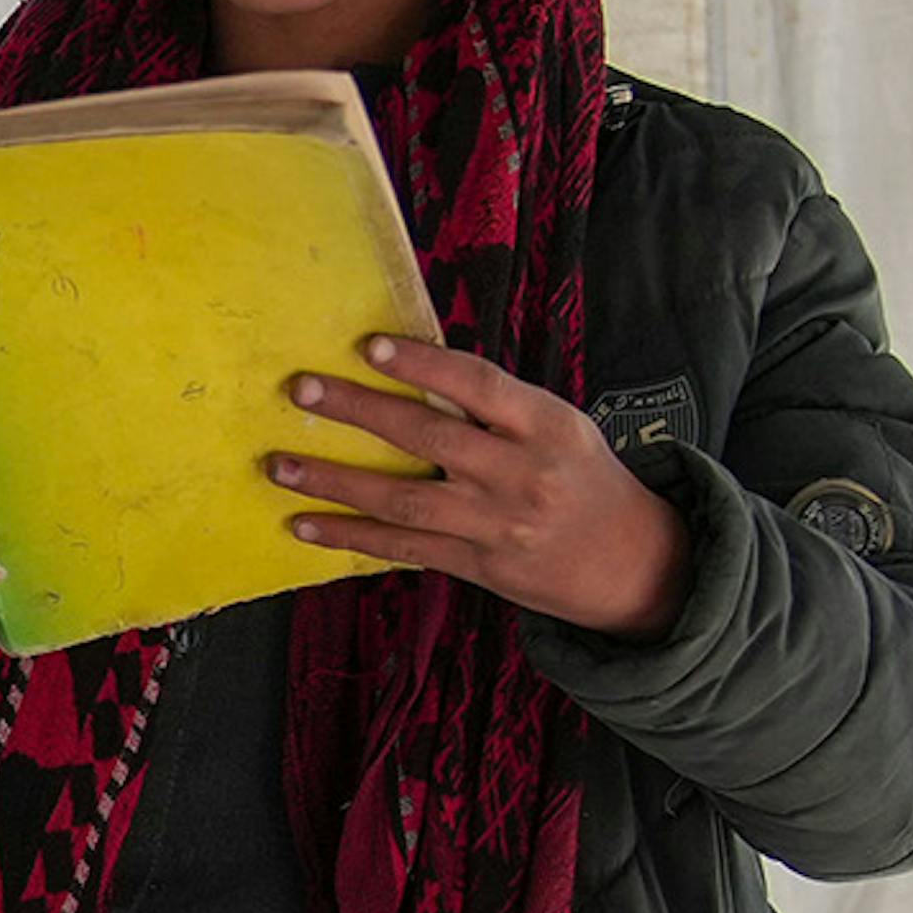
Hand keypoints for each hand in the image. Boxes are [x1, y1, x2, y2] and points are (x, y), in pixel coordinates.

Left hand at [270, 332, 687, 636]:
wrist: (631, 562)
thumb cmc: (583, 478)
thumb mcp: (558, 427)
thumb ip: (496, 406)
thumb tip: (413, 374)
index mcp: (546, 425)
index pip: (477, 385)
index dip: (421, 365)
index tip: (367, 346)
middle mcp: (521, 475)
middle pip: (427, 439)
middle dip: (358, 411)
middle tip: (302, 390)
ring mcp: (497, 526)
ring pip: (403, 501)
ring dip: (335, 482)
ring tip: (281, 464)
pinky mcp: (478, 565)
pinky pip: (404, 548)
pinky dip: (351, 535)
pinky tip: (306, 524)